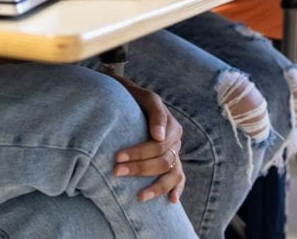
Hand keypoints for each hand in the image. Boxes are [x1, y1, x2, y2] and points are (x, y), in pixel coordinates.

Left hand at [111, 75, 184, 202]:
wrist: (131, 98)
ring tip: (140, 196)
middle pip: (162, 160)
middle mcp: (175, 139)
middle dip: (139, 168)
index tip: (117, 157)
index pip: (157, 144)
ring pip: (172, 173)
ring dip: (157, 186)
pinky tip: (171, 201)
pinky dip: (177, 189)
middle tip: (116, 172)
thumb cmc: (133, 97)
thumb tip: (159, 136)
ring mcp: (175, 152)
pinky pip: (179, 178)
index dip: (138, 152)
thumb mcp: (143, 96)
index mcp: (170, 124)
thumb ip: (154, 111)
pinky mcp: (172, 162)